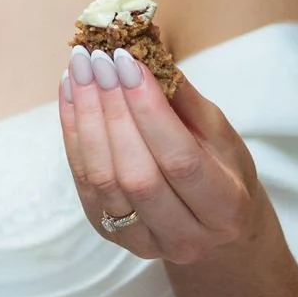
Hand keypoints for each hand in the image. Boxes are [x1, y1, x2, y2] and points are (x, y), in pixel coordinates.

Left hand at [59, 46, 269, 264]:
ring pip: (103, 178)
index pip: (180, 159)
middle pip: (136, 171)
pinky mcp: (109, 234)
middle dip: (112, 109)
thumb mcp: (221, 137)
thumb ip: (185, 101)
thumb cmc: (224, 174)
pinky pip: (82, 181)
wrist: (216, 233)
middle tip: (97, 59)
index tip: (127, 62)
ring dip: (85, 117)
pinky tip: (71, 94)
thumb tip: (147, 54)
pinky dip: (72, 133)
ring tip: (80, 70)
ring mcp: (143, 242)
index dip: (148, 109)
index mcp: (226, 209)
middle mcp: (185, 236)